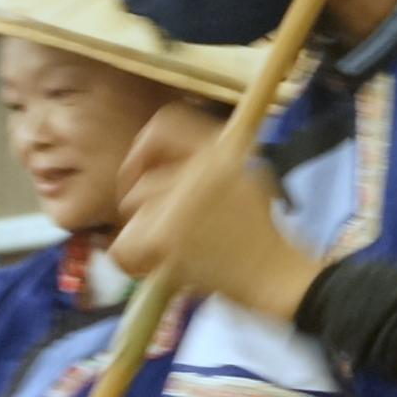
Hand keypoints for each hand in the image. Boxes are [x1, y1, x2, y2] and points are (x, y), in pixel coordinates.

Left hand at [111, 103, 316, 320]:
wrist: (273, 272)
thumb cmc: (256, 230)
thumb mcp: (241, 176)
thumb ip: (200, 164)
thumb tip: (148, 160)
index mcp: (221, 146)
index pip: (163, 124)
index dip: (141, 149)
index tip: (139, 172)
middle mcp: (202, 165)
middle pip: (140, 180)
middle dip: (141, 207)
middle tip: (160, 227)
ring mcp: (182, 198)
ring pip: (132, 210)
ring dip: (144, 234)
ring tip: (174, 249)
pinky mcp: (166, 234)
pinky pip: (123, 244)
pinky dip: (134, 260)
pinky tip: (158, 266)